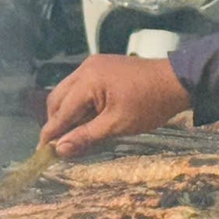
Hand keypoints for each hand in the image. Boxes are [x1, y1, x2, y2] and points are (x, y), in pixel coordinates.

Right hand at [41, 54, 191, 156]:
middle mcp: (86, 68)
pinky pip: (81, 86)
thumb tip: (59, 150)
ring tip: (71, 135)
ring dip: (66, 113)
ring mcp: (94, 65)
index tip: (40, 153)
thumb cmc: (150, 104)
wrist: (178, 81)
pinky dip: (78, 103)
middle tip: (57, 146)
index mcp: (88, 80)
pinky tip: (85, 119)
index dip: (51, 133)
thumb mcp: (117, 125)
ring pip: (68, 91)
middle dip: (55, 122)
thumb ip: (86, 136)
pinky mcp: (103, 66)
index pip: (61, 111)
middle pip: (58, 98)